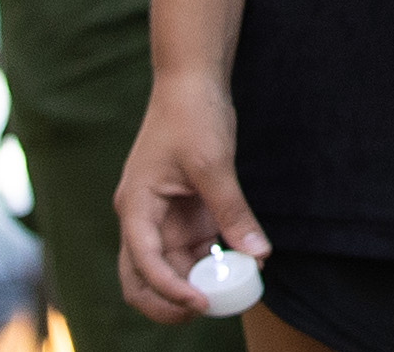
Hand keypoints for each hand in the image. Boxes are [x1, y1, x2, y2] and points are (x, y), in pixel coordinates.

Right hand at [116, 72, 266, 323]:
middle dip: (168, 302)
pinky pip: (190, 249)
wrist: (192, 83)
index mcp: (135, 208)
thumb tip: (257, 254)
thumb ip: (233, 211)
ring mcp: (161, 218)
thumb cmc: (193, 117)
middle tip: (208, 310)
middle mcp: (142, 219)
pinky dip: (207, 263)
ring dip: (192, 285)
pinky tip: (236, 268)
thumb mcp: (214, 164)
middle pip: (142, 278)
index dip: (169, 290)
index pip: (143, 263)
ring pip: (168, 268)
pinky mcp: (182, 212)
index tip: (201, 303)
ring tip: (229, 293)